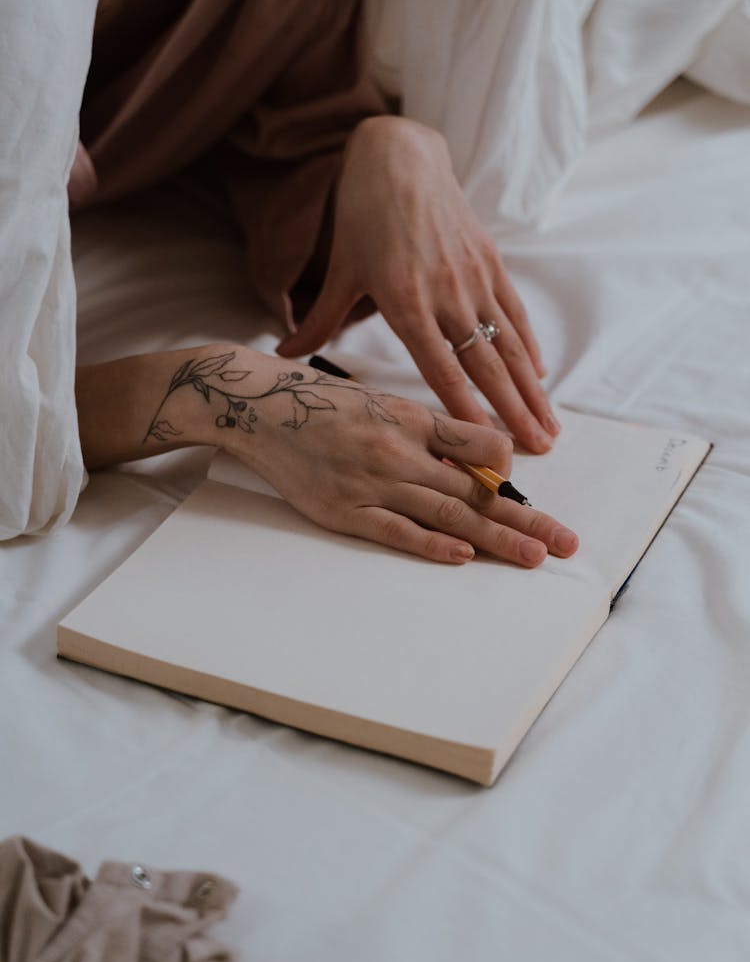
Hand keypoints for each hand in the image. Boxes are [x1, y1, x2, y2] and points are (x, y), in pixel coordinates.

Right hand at [216, 351, 577, 566]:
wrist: (261, 406)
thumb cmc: (323, 405)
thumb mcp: (381, 404)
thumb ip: (424, 434)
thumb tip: (471, 465)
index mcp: (413, 419)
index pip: (482, 445)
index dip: (507, 470)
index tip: (515, 490)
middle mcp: (400, 449)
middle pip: (477, 490)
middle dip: (526, 518)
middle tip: (568, 543)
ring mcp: (373, 481)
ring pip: (447, 515)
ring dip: (496, 538)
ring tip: (535, 557)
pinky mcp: (344, 510)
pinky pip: (397, 530)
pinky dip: (432, 545)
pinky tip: (463, 557)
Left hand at [277, 116, 559, 453]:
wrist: (398, 157)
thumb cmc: (361, 217)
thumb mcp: (339, 272)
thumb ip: (319, 321)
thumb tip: (284, 355)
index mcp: (403, 300)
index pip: (440, 366)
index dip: (464, 408)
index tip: (483, 444)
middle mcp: (444, 291)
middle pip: (485, 364)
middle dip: (513, 411)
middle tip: (538, 450)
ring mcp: (472, 275)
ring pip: (508, 343)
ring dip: (531, 389)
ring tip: (550, 425)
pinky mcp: (489, 259)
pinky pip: (513, 311)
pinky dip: (526, 345)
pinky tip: (537, 374)